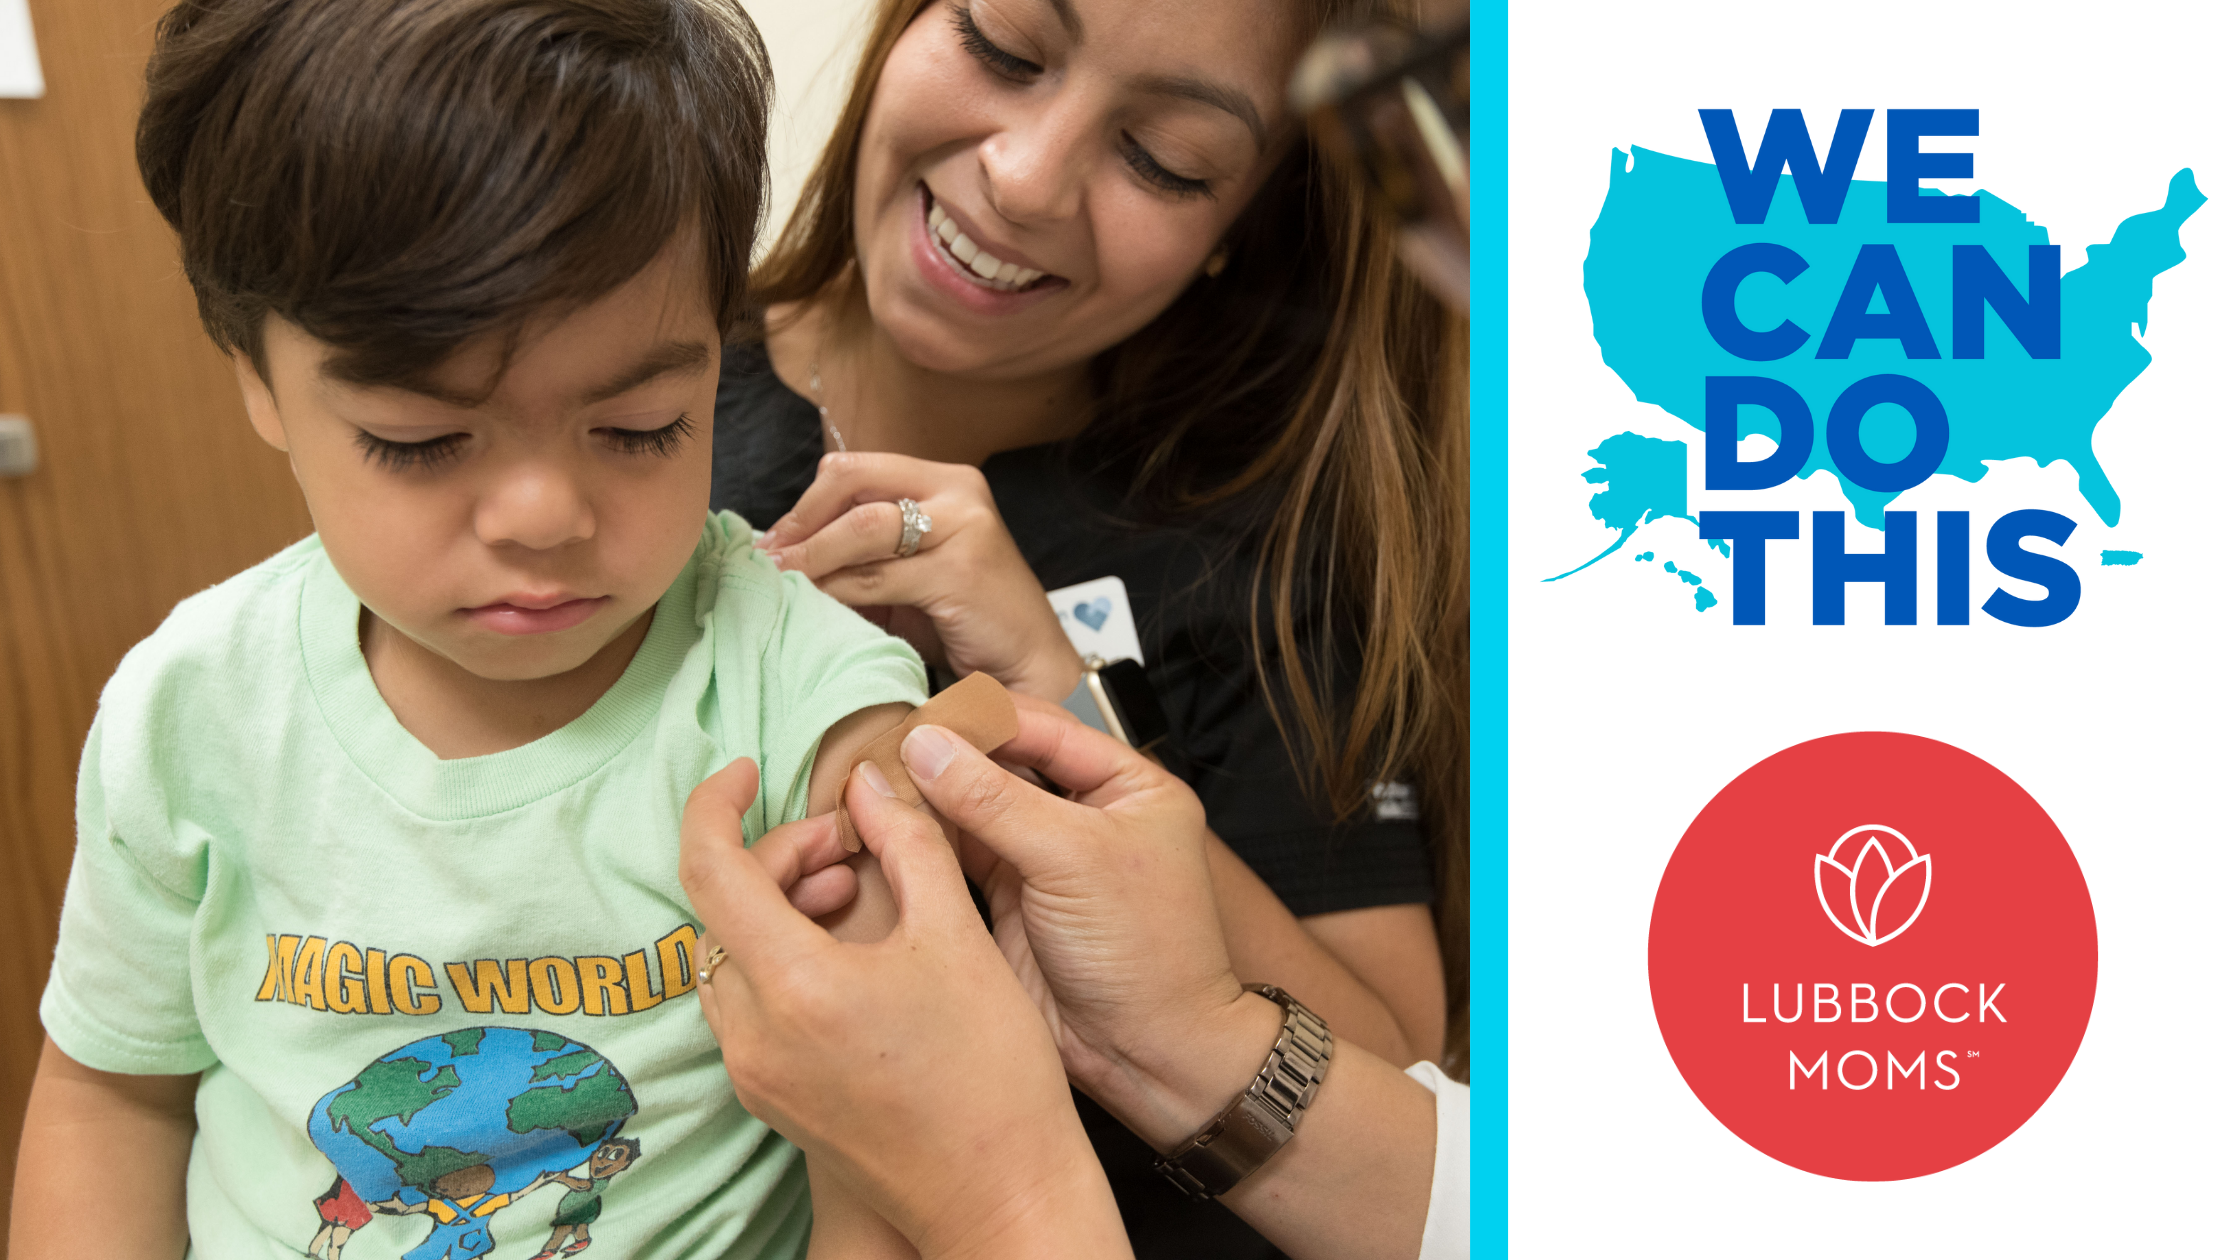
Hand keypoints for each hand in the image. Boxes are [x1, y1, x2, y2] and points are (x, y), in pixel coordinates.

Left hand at [678, 758, 1126, 1258]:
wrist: (1002, 1194)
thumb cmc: (993, 1077)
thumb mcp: (957, 935)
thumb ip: (907, 842)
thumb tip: (869, 785)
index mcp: (794, 987)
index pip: (709, 868)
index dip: (716, 805)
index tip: (745, 771)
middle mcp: (754, 1037)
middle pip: (721, 910)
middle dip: (778, 856)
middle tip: (851, 844)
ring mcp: (756, 1075)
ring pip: (730, 958)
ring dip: (778, 907)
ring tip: (856, 891)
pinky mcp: (772, 1100)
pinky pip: (748, 1004)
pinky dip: (781, 958)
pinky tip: (848, 951)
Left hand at [755, 452, 1079, 701]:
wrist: (1028, 661)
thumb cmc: (965, 619)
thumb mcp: (909, 572)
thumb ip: (863, 553)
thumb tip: (783, 552)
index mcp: (944, 480)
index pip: (855, 469)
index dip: (806, 503)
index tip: (775, 540)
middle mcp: (958, 490)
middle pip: (852, 483)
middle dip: (801, 523)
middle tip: (769, 559)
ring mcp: (964, 526)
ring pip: (861, 528)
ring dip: (811, 557)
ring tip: (781, 581)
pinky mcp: (962, 570)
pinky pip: (877, 577)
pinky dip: (837, 589)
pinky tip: (816, 605)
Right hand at [898, 704, 1280, 1148]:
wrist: (1149, 1055)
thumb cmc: (1148, 954)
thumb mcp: (1073, 859)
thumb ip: (996, 800)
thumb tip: (926, 746)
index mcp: (1128, 785)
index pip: (1044, 728)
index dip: (981, 721)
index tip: (918, 718)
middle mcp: (1086, 813)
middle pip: (1004, 764)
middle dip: (946, 758)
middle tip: (882, 748)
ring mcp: (1046, 857)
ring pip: (975, 809)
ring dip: (927, 798)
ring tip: (870, 783)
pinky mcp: (1011, 900)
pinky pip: (959, 855)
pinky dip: (923, 841)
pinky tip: (882, 825)